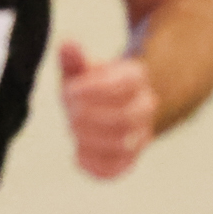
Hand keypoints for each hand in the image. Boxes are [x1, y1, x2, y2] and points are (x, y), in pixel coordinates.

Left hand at [59, 39, 156, 178]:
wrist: (110, 108)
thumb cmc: (89, 85)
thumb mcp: (81, 68)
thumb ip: (73, 59)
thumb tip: (67, 43)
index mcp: (135, 78)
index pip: (122, 85)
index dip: (93, 89)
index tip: (71, 89)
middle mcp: (144, 107)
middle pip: (125, 118)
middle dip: (90, 116)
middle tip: (70, 112)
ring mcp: (140, 134)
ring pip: (124, 145)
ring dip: (90, 139)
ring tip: (73, 129)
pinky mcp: (129, 158)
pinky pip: (118, 169)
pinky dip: (96, 167)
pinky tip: (76, 155)